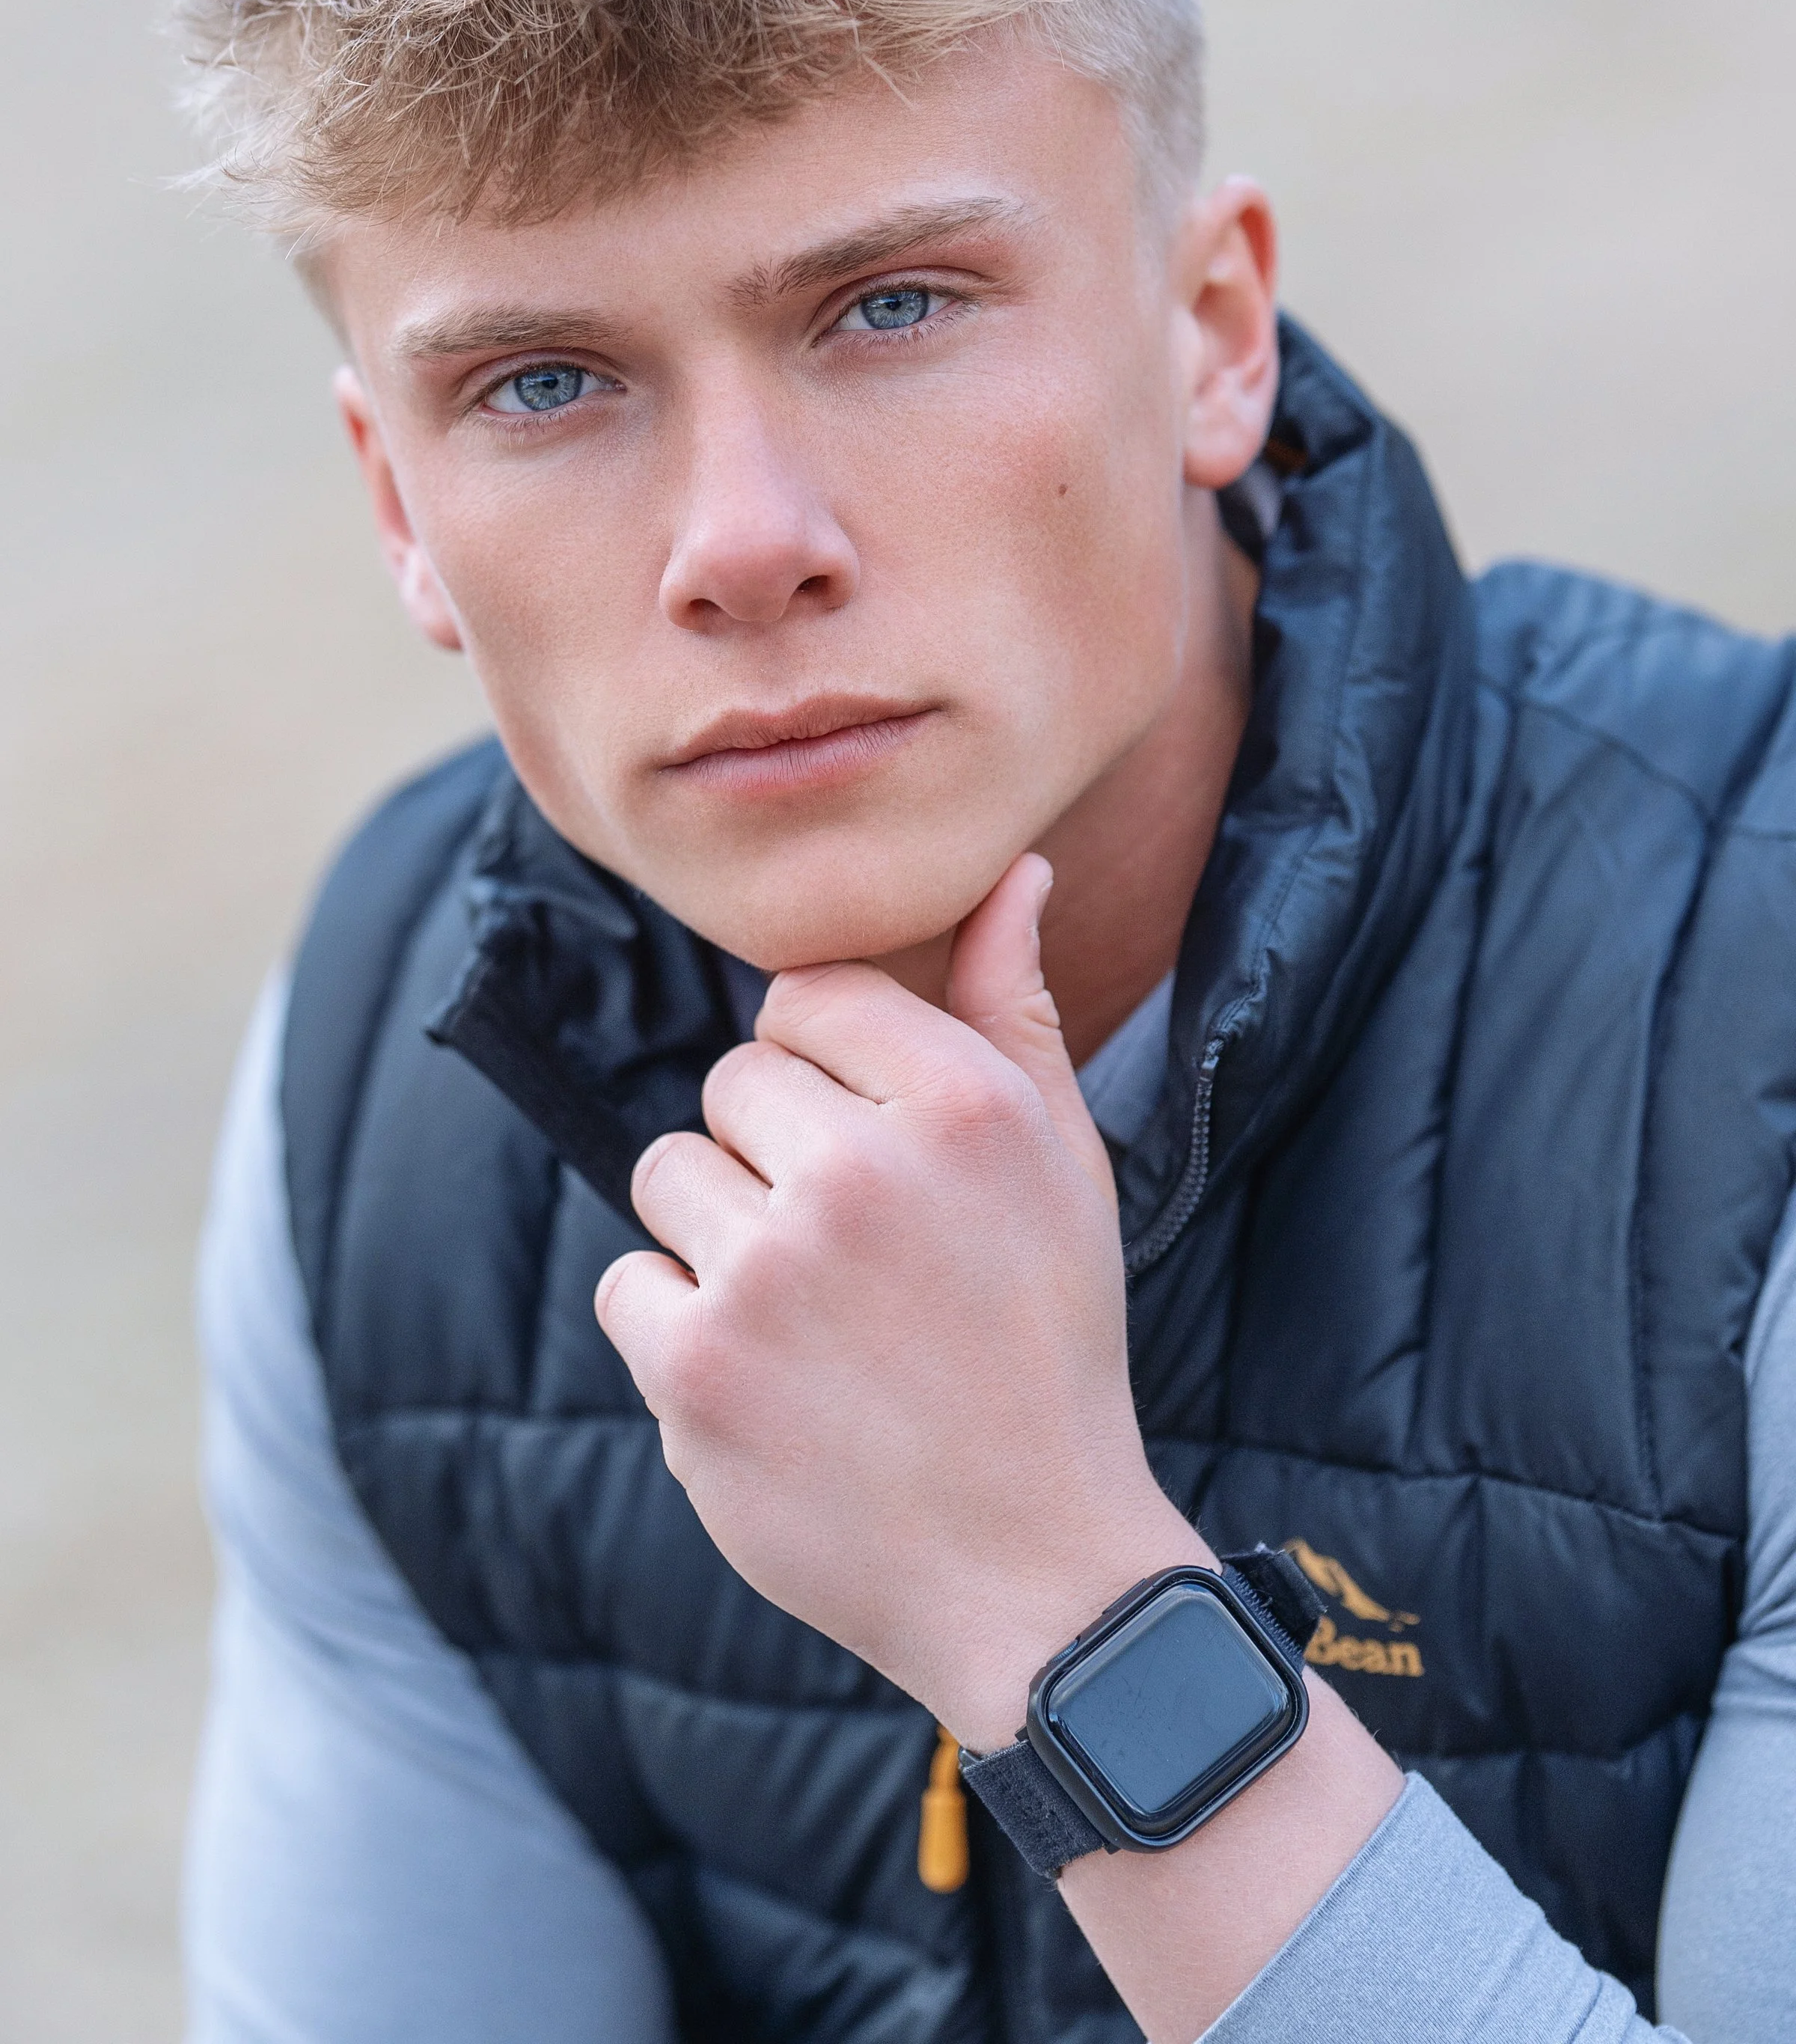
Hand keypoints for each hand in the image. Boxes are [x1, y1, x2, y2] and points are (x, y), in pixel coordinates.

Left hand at [595, 854, 1203, 1747]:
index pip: (807, 999)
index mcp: (961, 1101)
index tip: (870, 1154)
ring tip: (813, 1323)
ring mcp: (769, 1270)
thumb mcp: (1065, 1165)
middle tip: (855, 1260)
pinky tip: (769, 1384)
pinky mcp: (696, 1367)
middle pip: (732, 1083)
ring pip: (668, 1175)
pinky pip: (632, 1283)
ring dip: (719, 1239)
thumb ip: (1017, 1007)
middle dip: (774, 1158)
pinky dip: (679, 1332)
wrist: (1034, 1570)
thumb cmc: (1050, 1348)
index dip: (826, 1072)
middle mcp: (862, 1169)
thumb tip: (1013, 869)